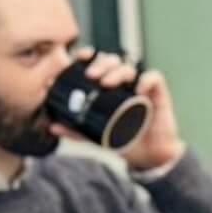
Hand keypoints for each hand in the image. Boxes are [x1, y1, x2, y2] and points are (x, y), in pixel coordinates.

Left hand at [61, 49, 184, 169]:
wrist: (150, 155)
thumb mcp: (97, 136)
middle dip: (101, 64)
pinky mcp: (159, 94)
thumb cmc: (125, 140)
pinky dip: (146, 79)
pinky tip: (138, 89)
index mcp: (109, 88)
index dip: (88, 57)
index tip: (78, 59)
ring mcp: (141, 88)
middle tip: (91, 75)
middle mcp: (124, 84)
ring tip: (108, 83)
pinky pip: (154, 78)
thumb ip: (77, 131)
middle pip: (112, 62)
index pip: (98, 64)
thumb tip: (52, 126)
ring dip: (117, 71)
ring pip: (129, 68)